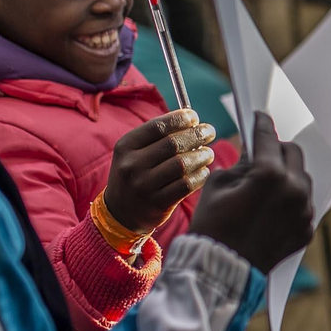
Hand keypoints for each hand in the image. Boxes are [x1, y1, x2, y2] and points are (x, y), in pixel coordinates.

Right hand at [102, 110, 215, 236]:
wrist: (121, 212)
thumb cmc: (136, 174)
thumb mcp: (134, 153)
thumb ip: (158, 137)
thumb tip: (192, 120)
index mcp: (126, 146)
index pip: (157, 126)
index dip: (180, 119)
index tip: (194, 117)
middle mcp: (132, 165)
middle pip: (173, 143)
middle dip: (196, 135)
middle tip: (209, 132)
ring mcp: (144, 185)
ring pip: (182, 164)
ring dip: (201, 156)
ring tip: (208, 154)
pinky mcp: (157, 203)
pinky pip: (186, 185)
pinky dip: (200, 176)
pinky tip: (203, 171)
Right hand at [187, 112, 313, 271]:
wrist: (220, 270)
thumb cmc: (212, 225)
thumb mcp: (218, 185)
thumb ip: (241, 163)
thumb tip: (254, 153)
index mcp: (271, 175)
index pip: (268, 138)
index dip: (261, 124)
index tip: (259, 117)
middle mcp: (294, 190)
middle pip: (293, 154)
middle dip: (278, 148)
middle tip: (264, 150)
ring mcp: (304, 212)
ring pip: (302, 179)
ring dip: (288, 174)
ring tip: (269, 178)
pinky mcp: (306, 230)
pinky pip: (303, 204)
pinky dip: (291, 199)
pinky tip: (275, 202)